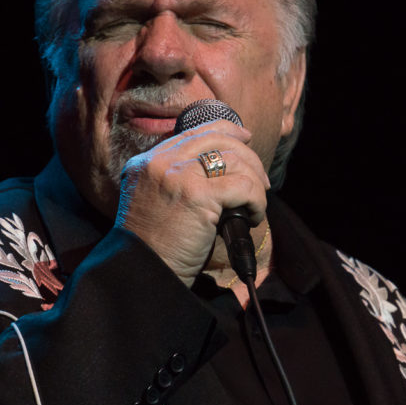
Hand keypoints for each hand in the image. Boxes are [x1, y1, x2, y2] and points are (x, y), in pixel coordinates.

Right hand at [114, 120, 271, 286]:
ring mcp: (177, 175)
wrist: (143, 273)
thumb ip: (176, 180)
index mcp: (146, 162)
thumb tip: (223, 169)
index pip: (193, 132)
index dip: (226, 131)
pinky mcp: (197, 195)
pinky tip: (254, 217)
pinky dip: (257, 201)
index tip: (246, 141)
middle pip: (217, 138)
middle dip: (248, 157)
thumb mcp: (155, 202)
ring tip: (255, 206)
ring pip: (235, 160)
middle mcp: (159, 162)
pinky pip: (244, 186)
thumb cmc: (155, 247)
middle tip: (262, 181)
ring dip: (255, 183)